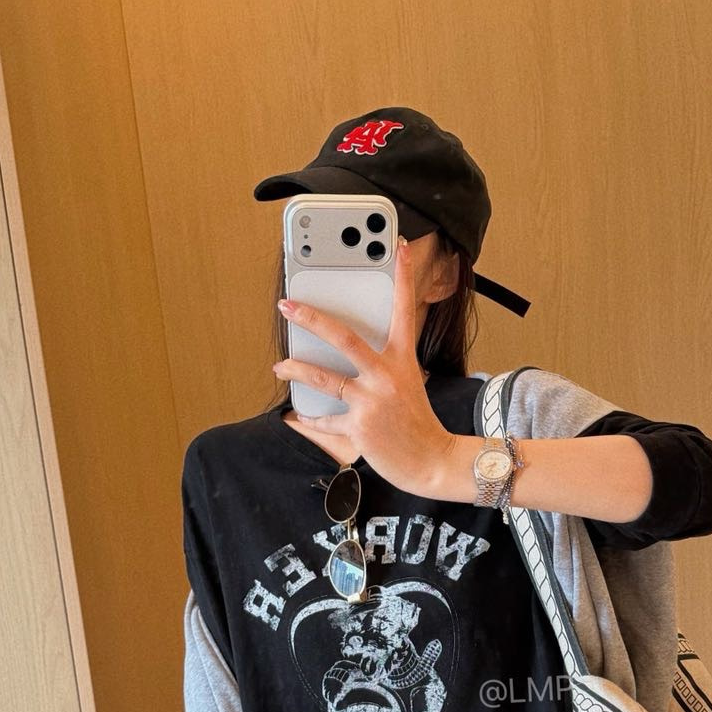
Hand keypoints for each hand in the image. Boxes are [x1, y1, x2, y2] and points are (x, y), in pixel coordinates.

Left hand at [272, 239, 459, 495]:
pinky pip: (325, 419)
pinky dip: (310, 418)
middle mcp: (387, 376)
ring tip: (280, 365)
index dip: (403, 278)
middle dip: (311, 318)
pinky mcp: (359, 427)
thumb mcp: (408, 384)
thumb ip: (384, 366)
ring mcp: (372, 402)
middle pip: (344, 337)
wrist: (432, 462)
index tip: (399, 248)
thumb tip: (348, 355)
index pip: (404, 311)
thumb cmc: (417, 422)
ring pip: (323, 378)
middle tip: (288, 305)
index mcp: (403, 361)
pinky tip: (299, 415)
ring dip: (296, 369)